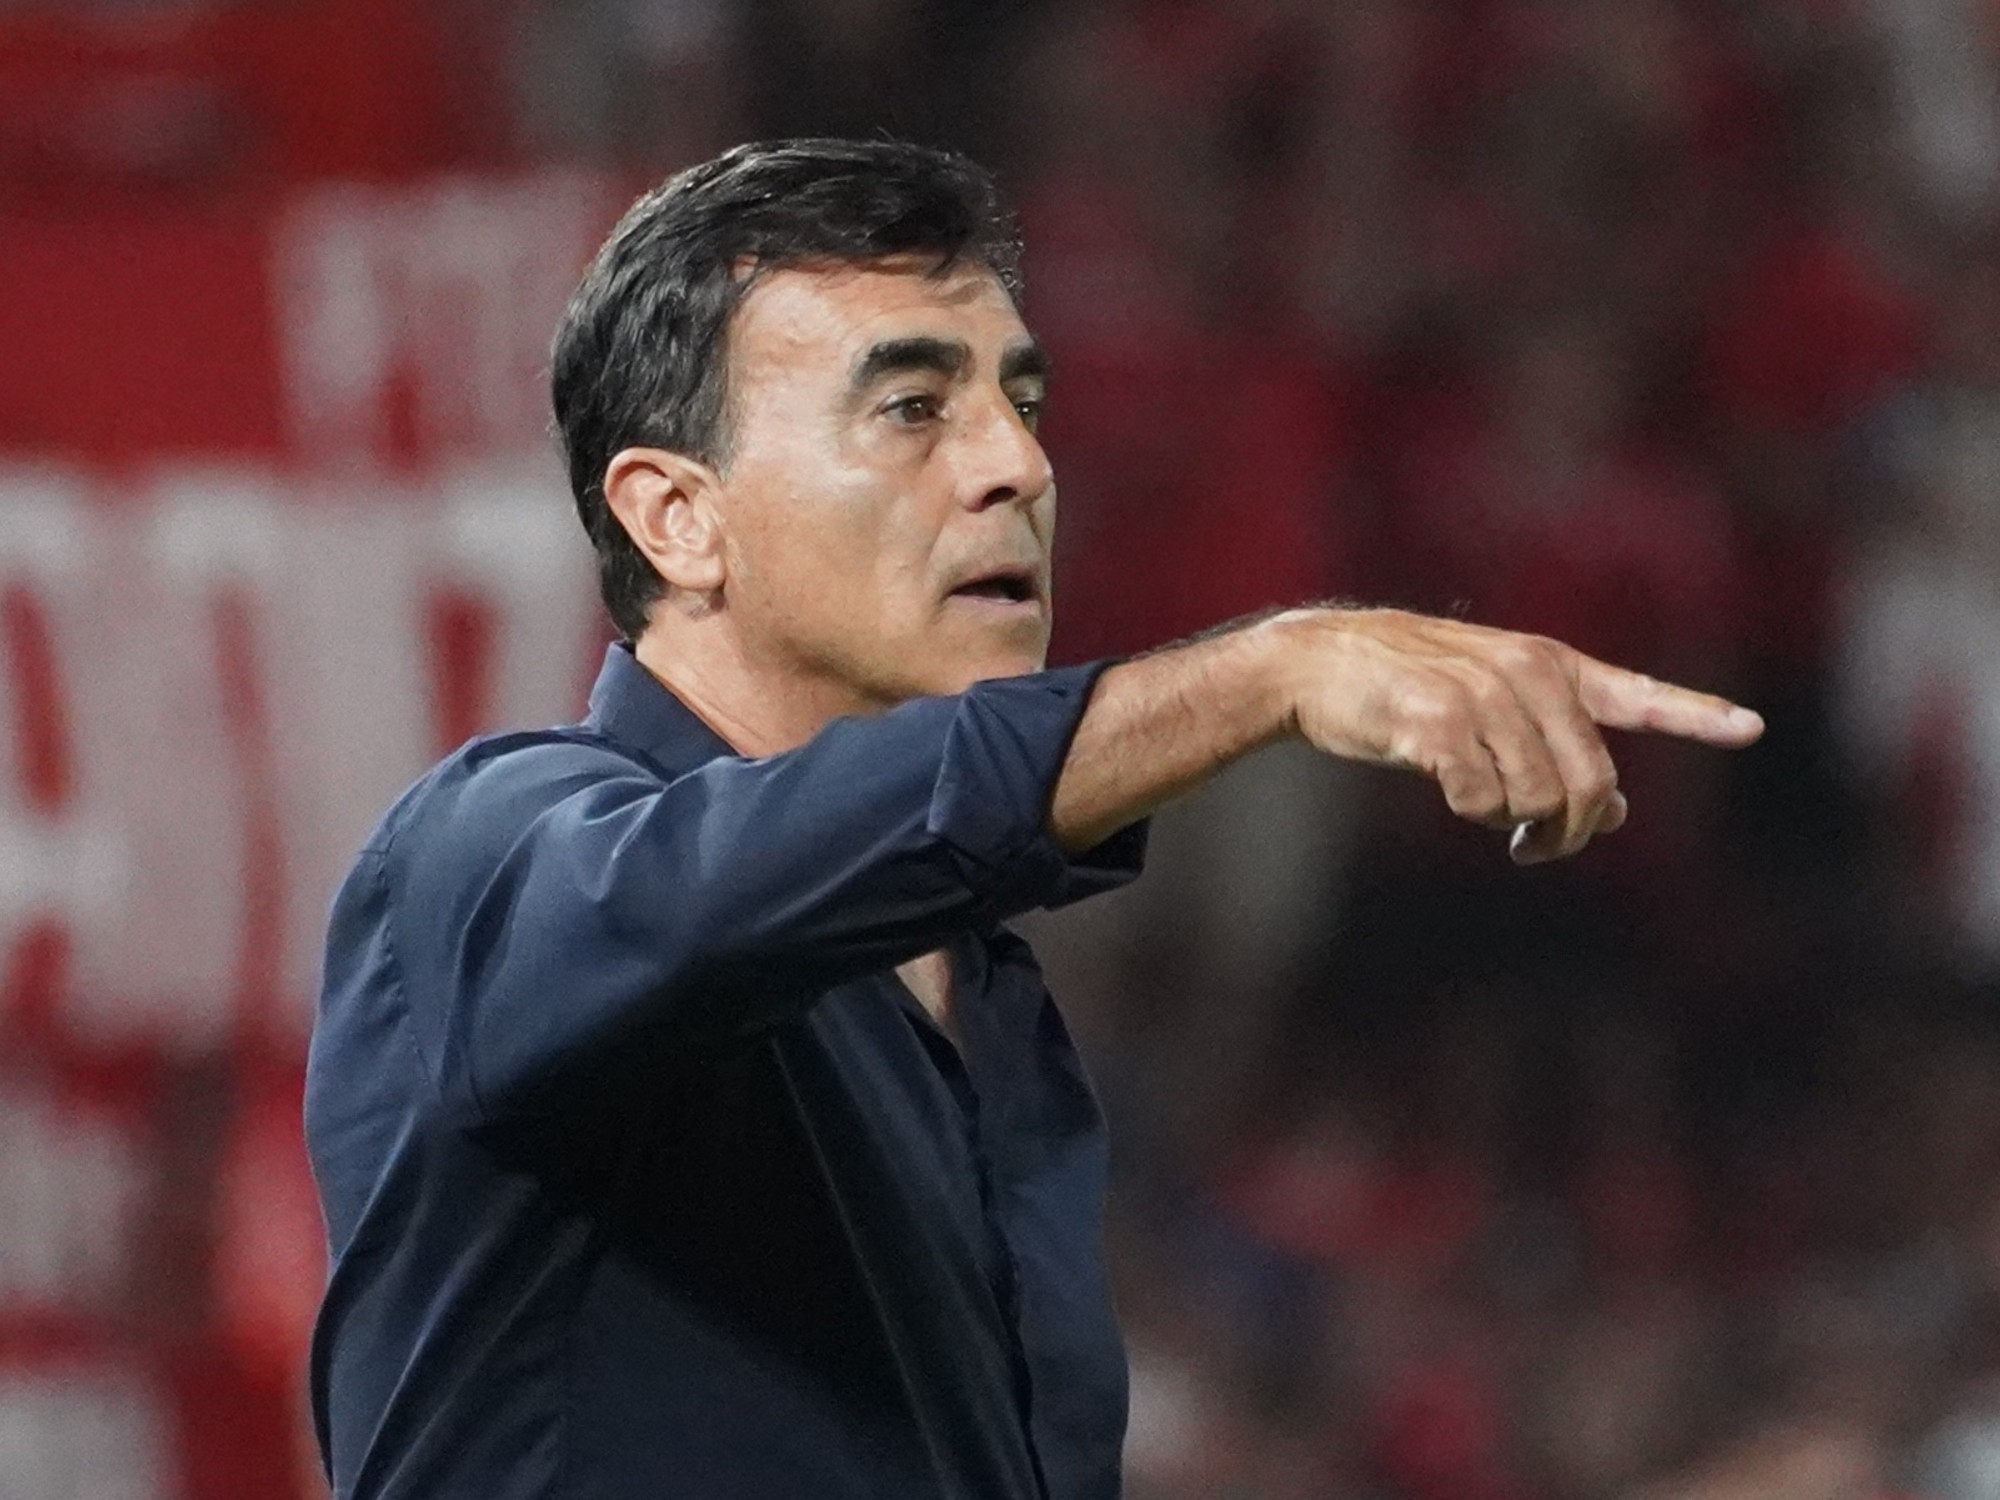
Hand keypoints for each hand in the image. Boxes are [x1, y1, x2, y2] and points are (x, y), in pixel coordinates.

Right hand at [1266, 608, 1763, 862]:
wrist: (1318, 662)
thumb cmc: (1404, 690)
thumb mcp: (1490, 709)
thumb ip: (1554, 748)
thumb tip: (1617, 814)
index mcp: (1549, 663)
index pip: (1635, 695)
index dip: (1694, 716)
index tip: (1749, 728)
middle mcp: (1527, 672)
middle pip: (1590, 781)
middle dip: (1570, 829)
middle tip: (1535, 847)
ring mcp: (1485, 695)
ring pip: (1538, 798)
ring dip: (1510, 820)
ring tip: (1476, 801)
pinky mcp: (1440, 722)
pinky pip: (1483, 801)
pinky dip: (1471, 812)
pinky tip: (1446, 790)